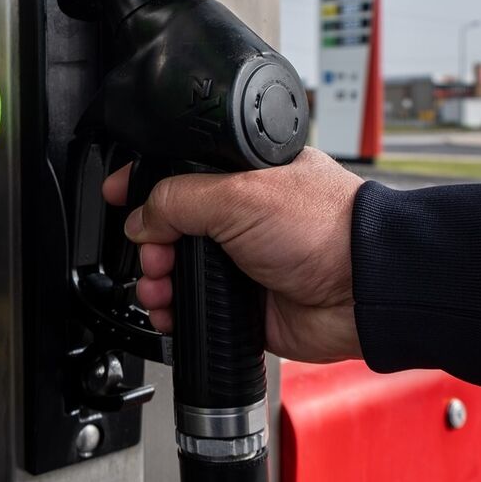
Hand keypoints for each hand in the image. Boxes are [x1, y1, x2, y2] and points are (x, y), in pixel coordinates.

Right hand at [102, 147, 364, 363]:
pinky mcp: (246, 301)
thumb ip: (178, 199)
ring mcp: (243, 258)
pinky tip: (170, 311)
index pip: (179, 170)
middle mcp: (241, 213)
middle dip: (149, 243)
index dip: (143, 182)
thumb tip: (140, 217)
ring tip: (158, 286)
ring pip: (178, 268)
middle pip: (170, 225)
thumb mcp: (240, 194)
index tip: (117, 193)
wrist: (363, 291)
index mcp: (242, 173)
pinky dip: (175, 311)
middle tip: (152, 252)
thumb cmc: (326, 227)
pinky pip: (196, 307)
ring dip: (157, 279)